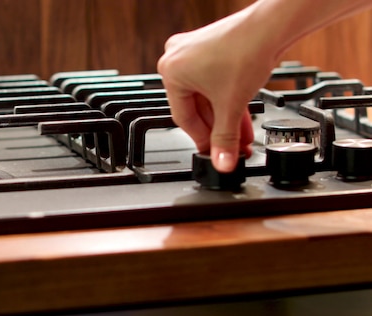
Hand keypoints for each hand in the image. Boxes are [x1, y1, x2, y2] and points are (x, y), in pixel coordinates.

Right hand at [157, 11, 276, 172]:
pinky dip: (227, 99)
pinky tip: (240, 116)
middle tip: (230, 147)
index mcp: (170, 71)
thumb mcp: (231, 106)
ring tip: (240, 136)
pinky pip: (214, 81)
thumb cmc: (245, 50)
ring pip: (207, 95)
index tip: (212, 152)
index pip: (183, 117)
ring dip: (225, 117)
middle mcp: (177, 59)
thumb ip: (224, 139)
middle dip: (218, 129)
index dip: (201, 139)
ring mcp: (193, 52)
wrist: (270, 28)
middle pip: (196, 107)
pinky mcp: (210, 48)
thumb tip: (221, 162)